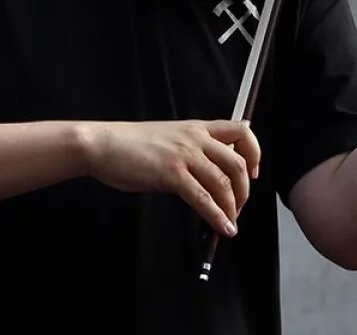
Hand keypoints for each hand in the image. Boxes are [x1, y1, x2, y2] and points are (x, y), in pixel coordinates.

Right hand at [83, 119, 260, 237]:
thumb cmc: (130, 144)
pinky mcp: (171, 175)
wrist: (102, 144)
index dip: (254, 153)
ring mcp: (184, 156)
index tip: (254, 172)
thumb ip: (191, 149)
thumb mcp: (169, 137)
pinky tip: (221, 228)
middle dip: (244, 191)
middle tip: (238, 208)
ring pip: (223, 183)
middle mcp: (196, 139)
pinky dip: (216, 217)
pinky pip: (203, 199)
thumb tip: (209, 171)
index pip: (240, 131)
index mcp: (197, 128)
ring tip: (230, 224)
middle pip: (237, 164)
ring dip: (232, 208)